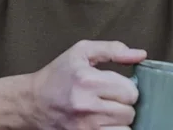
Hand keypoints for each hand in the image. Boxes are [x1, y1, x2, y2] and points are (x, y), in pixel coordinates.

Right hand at [27, 40, 147, 129]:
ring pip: (124, 129)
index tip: (115, 87)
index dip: (126, 88)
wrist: (32, 102)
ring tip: (106, 112)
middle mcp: (86, 105)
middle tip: (109, 100)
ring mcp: (84, 127)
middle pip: (129, 112)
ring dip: (118, 121)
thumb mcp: (81, 52)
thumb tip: (140, 55)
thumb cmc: (57, 76)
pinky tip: (102, 122)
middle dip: (123, 105)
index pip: (131, 92)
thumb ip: (112, 50)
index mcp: (88, 81)